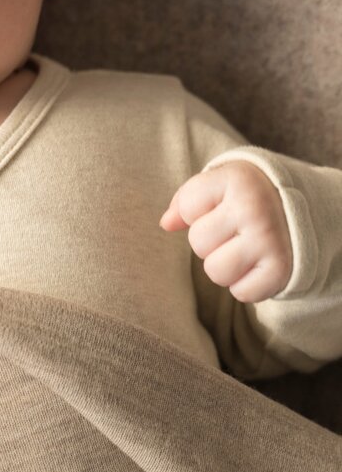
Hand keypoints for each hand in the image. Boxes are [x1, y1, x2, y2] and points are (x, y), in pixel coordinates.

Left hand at [159, 161, 292, 302]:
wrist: (304, 212)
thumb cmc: (247, 199)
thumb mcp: (219, 186)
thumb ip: (186, 201)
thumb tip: (166, 224)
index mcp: (237, 179)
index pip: (187, 207)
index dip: (197, 211)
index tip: (221, 205)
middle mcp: (254, 207)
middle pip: (199, 243)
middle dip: (211, 242)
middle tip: (237, 231)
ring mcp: (269, 239)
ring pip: (216, 271)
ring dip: (225, 267)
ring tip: (245, 249)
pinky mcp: (281, 269)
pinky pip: (241, 293)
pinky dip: (247, 285)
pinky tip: (260, 265)